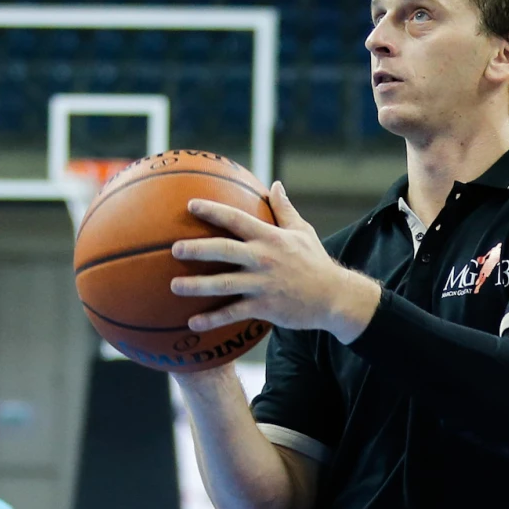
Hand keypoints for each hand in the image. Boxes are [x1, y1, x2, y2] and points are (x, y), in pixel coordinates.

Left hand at [169, 182, 382, 342]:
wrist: (335, 297)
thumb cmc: (316, 262)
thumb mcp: (303, 231)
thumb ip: (284, 209)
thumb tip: (275, 185)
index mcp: (270, 237)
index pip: (236, 219)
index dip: (213, 211)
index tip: (190, 205)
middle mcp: (264, 259)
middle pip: (224, 250)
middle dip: (197, 249)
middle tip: (175, 249)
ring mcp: (263, 284)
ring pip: (224, 284)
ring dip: (197, 286)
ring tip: (174, 286)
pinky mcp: (265, 307)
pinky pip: (234, 313)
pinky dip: (213, 319)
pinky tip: (193, 322)